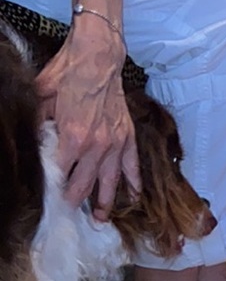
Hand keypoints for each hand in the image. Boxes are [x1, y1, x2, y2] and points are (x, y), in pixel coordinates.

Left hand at [35, 15, 139, 220]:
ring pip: (110, 183)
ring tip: (102, 220)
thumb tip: (37, 144)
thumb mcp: (43, 98)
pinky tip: (134, 198)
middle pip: (84, 184)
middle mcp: (96, 147)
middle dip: (77, 202)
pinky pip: (133, 168)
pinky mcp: (128, 140)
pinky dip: (134, 184)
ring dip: (105, 204)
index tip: (52, 199)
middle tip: (72, 214)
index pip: (62, 172)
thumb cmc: (67, 75)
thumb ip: (41, 124)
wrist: (96, 60)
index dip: (55, 187)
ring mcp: (115, 146)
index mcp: (73, 138)